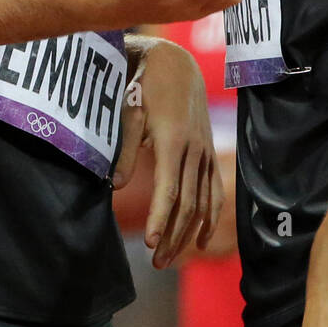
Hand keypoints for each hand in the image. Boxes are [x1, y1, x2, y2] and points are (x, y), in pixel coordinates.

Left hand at [114, 40, 222, 268]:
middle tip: (156, 263)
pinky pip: (215, 191)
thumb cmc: (144, 85)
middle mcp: (194, 150)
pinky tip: (202, 240)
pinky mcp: (209, 152)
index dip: (159, 217)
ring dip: (187, 233)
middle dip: (172, 235)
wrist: (175, 63)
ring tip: (170, 258)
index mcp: (173, 141)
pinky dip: (210, 217)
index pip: (169, 189)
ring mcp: (206, 152)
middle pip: (187, 203)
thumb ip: (124, 149)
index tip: (150, 243)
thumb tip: (113, 186)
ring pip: (203, 202)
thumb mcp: (129, 111)